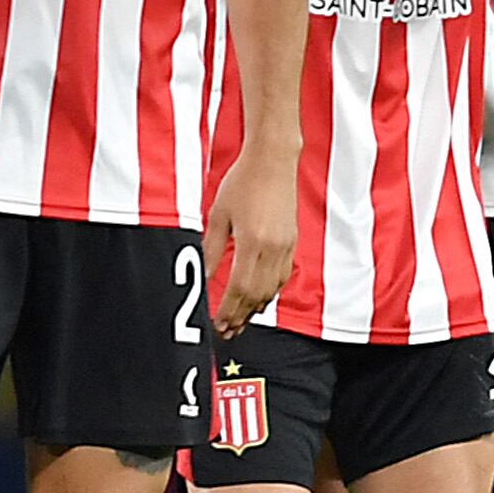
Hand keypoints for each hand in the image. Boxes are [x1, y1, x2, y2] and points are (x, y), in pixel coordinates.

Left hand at [205, 152, 296, 335]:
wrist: (273, 160)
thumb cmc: (242, 182)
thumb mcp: (218, 214)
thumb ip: (211, 248)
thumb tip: (202, 276)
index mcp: (252, 241)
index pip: (239, 288)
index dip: (228, 310)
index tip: (217, 324)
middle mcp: (273, 248)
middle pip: (257, 295)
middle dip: (241, 316)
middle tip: (227, 331)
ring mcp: (286, 246)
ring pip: (272, 289)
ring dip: (255, 309)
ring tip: (240, 322)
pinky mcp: (291, 242)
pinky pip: (282, 277)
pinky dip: (269, 293)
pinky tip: (259, 300)